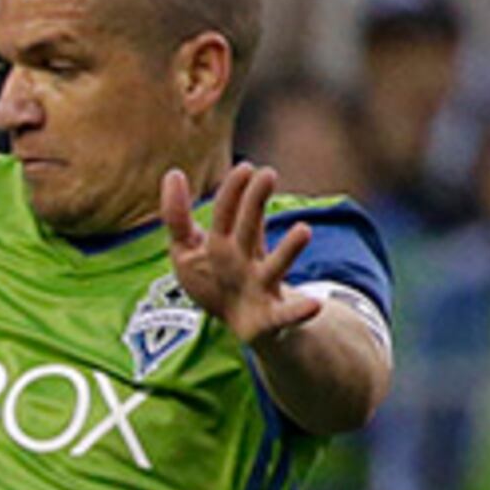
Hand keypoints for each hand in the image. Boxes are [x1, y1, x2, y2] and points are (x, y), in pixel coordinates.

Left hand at [159, 163, 321, 348]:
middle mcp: (246, 259)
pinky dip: (299, 311)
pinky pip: (286, 314)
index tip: (245, 167)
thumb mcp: (186, 249)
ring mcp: (261, 285)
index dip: (232, 192)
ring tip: (304, 230)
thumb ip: (177, 216)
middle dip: (254, 204)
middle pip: (249, 229)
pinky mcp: (269, 316)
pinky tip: (315, 306)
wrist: (240, 321)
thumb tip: (174, 173)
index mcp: (226, 242)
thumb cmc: (214, 278)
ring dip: (289, 249)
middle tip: (268, 174)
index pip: (227, 212)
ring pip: (275, 266)